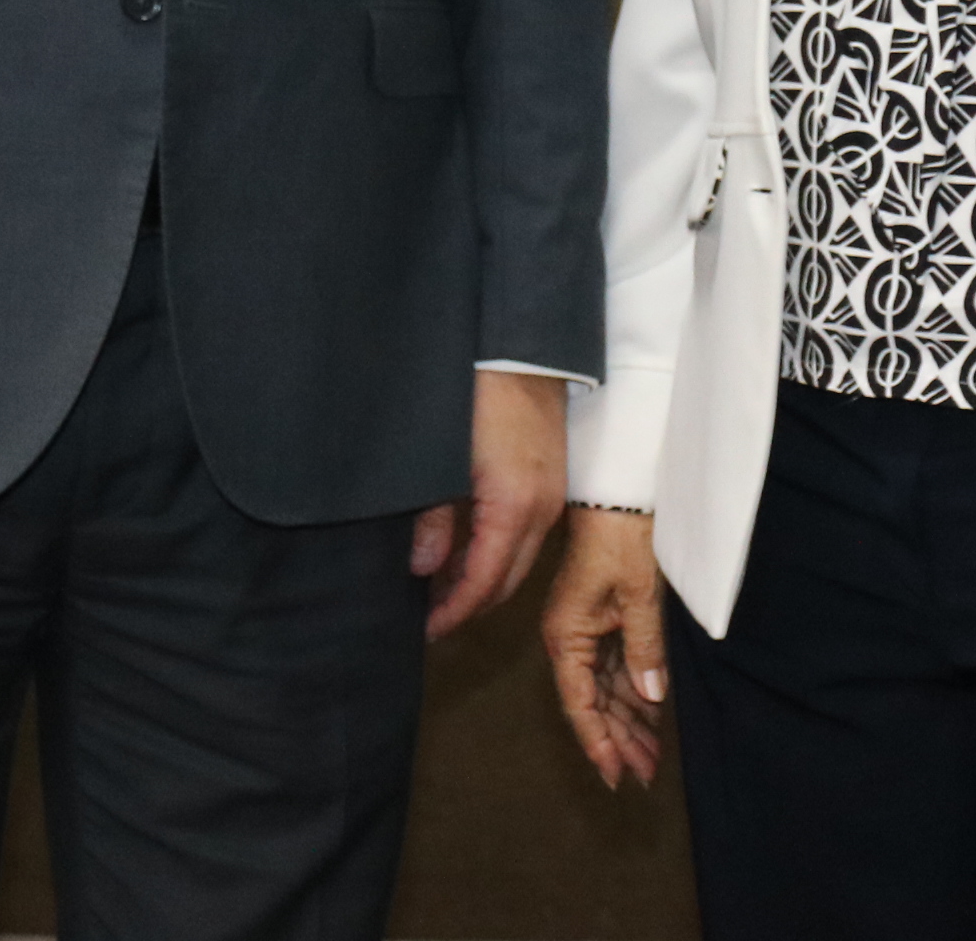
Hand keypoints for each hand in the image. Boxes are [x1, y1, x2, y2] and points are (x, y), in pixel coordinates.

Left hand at [411, 370, 567, 640]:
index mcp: (514, 508)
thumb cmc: (476, 395)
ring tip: (441, 586)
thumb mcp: (440, 461)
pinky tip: (468, 549)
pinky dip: (499, 553)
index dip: (453, 612)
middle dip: (469, 605)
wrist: (520, 346)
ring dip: (485, 580)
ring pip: (520, 561)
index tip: (424, 629)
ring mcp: (553, 496)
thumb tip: (422, 568)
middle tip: (429, 615)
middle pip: (508, 581)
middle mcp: (542, 511)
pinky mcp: (553, 481)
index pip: (484, 583)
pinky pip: (528, 535)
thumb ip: (433, 519)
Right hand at [539, 505, 671, 787]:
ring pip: (605, 688)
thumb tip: (650, 695)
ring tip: (653, 754)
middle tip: (646, 775)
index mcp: (567, 636)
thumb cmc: (621, 537)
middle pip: (592, 702)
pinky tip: (651, 711)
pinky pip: (615, 666)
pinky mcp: (602, 619)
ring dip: (628, 719)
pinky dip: (633, 690)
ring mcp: (585, 629)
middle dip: (619, 739)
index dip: (599, 743)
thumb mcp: (638, 595)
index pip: (581, 704)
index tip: (617, 777)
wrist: (619, 493)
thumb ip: (644, 648)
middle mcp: (570, 639)